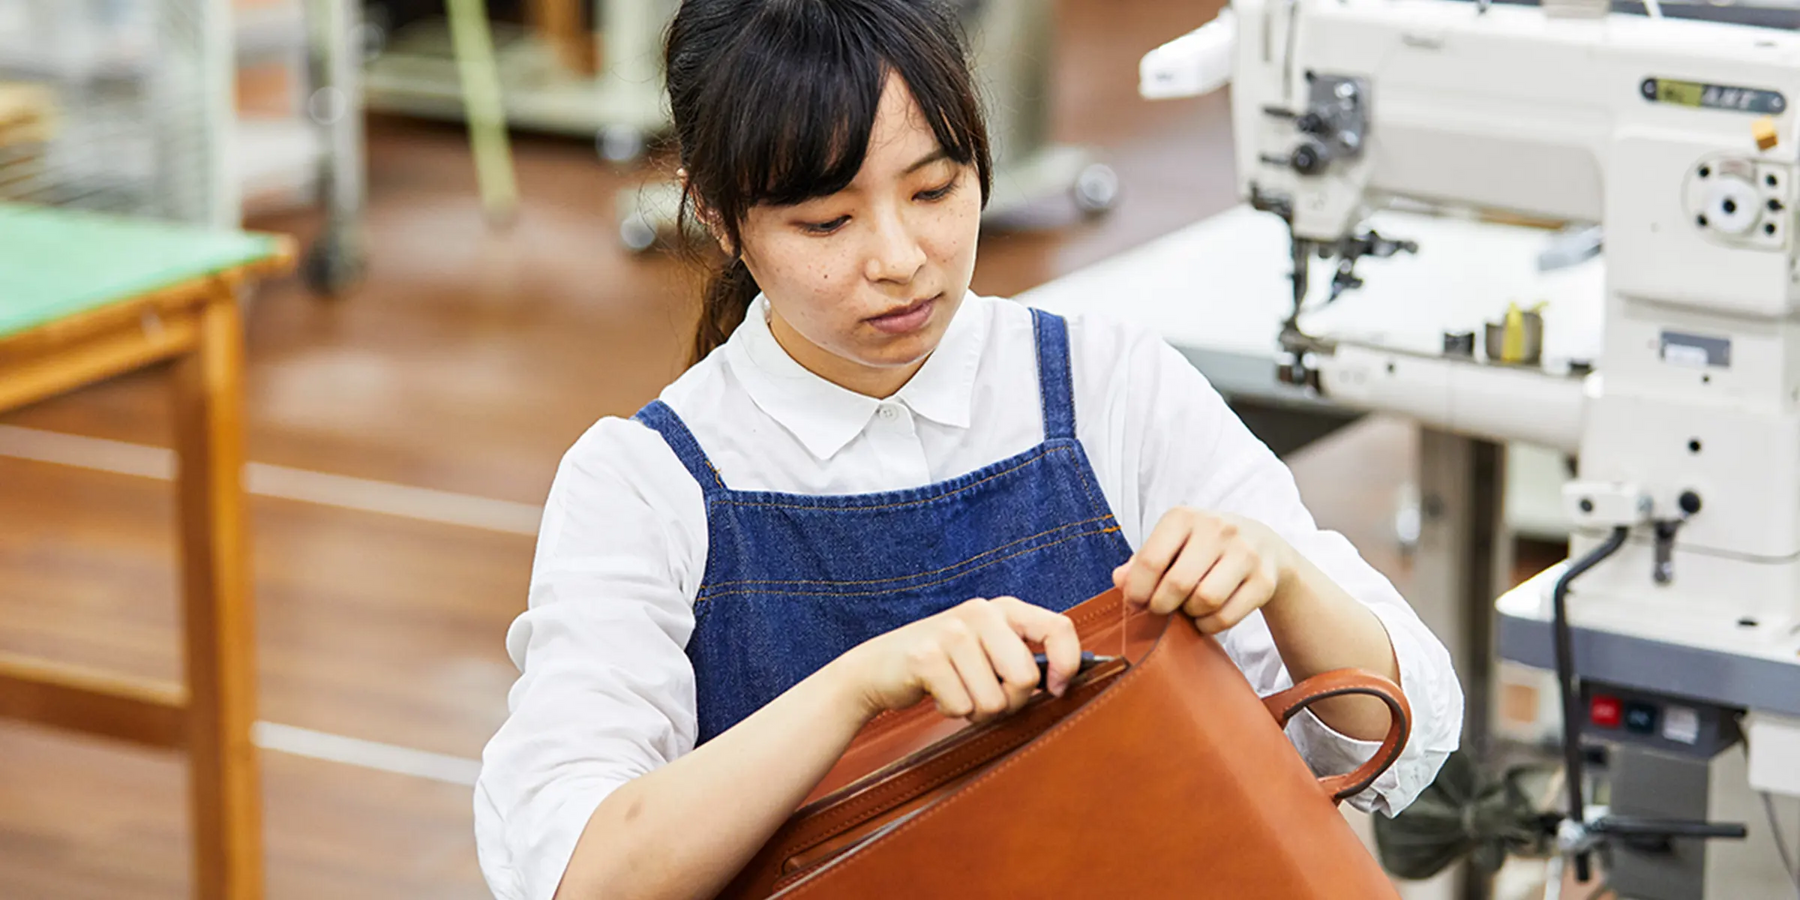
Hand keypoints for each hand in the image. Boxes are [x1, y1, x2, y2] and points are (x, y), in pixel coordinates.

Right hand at [837, 597, 1081, 723]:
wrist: (879, 668)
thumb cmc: (947, 666)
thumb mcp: (990, 650)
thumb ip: (1025, 656)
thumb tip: (1067, 682)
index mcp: (1004, 609)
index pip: (1059, 628)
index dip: (1067, 665)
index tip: (1055, 690)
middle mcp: (980, 612)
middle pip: (1025, 677)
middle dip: (1010, 703)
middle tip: (987, 698)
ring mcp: (951, 632)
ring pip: (993, 701)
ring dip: (977, 712)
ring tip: (959, 693)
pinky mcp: (926, 656)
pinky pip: (962, 707)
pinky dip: (953, 712)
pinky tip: (938, 694)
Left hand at [1113, 508, 1294, 633]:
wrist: (1264, 546)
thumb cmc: (1203, 547)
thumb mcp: (1171, 544)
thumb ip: (1141, 562)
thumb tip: (1120, 580)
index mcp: (1184, 517)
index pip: (1150, 561)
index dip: (1137, 591)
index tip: (1137, 603)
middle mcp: (1217, 529)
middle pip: (1177, 584)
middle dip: (1162, 606)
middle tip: (1161, 609)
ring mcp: (1245, 553)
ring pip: (1205, 600)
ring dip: (1190, 614)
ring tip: (1188, 608)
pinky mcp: (1264, 580)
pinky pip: (1226, 617)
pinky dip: (1210, 625)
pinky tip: (1206, 616)